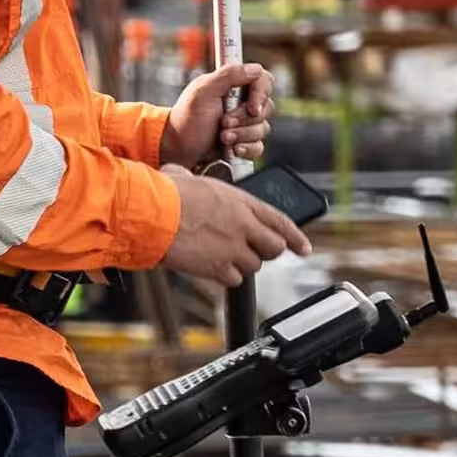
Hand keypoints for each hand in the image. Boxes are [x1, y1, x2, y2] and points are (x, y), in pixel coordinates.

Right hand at [158, 166, 311, 287]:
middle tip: (254, 252)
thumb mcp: (188, 178)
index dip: (296, 237)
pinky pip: (234, 280)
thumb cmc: (166, 194)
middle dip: (266, 251)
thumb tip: (181, 176)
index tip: (303, 248)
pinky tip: (212, 267)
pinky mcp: (219, 268)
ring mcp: (233, 248)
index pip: (280, 221)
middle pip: (274, 248)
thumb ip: (198, 185)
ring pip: (253, 266)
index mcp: (241, 201)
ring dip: (241, 263)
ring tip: (221, 254)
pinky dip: (225, 276)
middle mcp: (244, 225)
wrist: (153, 215)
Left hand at [162, 62, 275, 168]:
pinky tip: (231, 149)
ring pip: (262, 128)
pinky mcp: (245, 142)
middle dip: (244, 119)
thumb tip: (255, 69)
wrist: (179, 147)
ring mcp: (245, 123)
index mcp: (235, 84)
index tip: (251, 107)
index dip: (261, 94)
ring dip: (241, 135)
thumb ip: (228, 75)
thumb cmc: (187, 117)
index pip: (264, 81)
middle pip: (266, 107)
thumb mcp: (203, 91)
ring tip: (222, 137)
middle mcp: (243, 102)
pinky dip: (245, 149)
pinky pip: (258, 146)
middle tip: (223, 123)